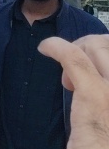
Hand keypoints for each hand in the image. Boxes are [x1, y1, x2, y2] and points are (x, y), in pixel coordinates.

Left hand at [39, 34, 108, 148]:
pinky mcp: (96, 97)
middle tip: (73, 72)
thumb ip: (104, 101)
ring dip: (75, 50)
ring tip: (67, 78)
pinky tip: (46, 48)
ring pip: (95, 47)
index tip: (93, 68)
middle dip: (88, 47)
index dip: (105, 52)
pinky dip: (57, 47)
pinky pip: (74, 58)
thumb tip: (91, 84)